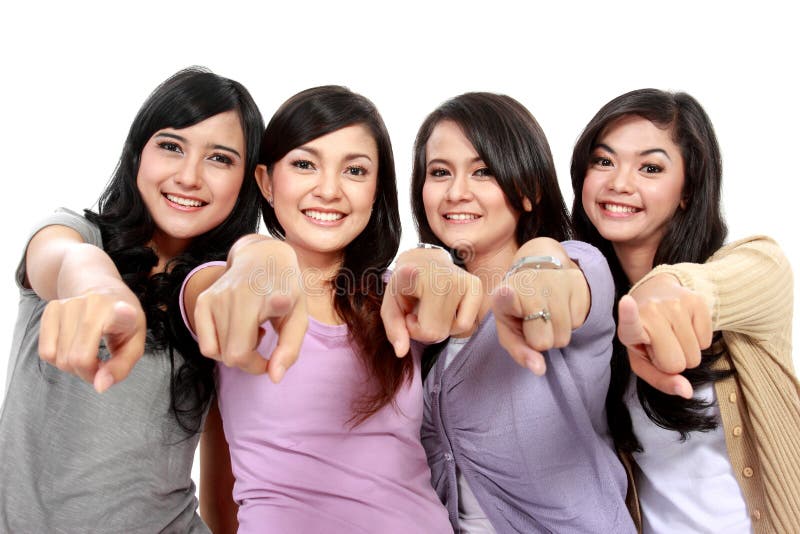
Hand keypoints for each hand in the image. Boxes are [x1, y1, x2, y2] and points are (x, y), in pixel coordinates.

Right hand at [38, 288, 145, 392]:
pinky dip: (58, 359)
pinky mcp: (51, 308)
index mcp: (123, 312)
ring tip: (88, 354)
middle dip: (88, 373)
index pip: (121, 313)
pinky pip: (46, 352)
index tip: (123, 310)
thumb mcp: (134, 346)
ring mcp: (69, 304)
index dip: (122, 314)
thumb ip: (120, 368)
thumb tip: (99, 386)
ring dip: (73, 367)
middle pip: (78, 359)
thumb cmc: (123, 324)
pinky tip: (72, 348)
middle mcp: (94, 304)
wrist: (104, 291)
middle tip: (100, 365)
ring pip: (59, 359)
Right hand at [193, 239, 306, 382]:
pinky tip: (235, 330)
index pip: (277, 301)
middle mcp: (243, 294)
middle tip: (263, 349)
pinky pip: (206, 347)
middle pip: (235, 356)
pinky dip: (220, 348)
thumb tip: (274, 378)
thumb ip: (290, 349)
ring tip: (250, 330)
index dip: (279, 304)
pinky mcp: (203, 301)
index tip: (281, 302)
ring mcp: (218, 297)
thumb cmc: (284, 293)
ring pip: (219, 354)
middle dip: (251, 364)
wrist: (262, 258)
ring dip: (237, 353)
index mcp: (276, 294)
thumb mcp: (298, 318)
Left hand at [381, 248, 481, 356]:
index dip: (413, 299)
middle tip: (417, 313)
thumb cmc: (406, 286)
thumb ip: (394, 329)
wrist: (425, 261)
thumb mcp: (391, 305)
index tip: (411, 276)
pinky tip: (445, 310)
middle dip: (423, 331)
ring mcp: (461, 279)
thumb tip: (401, 352)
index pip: (414, 294)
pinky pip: (466, 325)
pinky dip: (454, 325)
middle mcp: (441, 275)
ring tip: (431, 309)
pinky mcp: (476, 285)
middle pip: (434, 332)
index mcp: (413, 275)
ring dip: (438, 327)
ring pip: (450, 330)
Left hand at [492, 238, 589, 374]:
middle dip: (541, 339)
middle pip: (543, 342)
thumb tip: (540, 369)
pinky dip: (570, 321)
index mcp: (504, 294)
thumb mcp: (509, 329)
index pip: (506, 298)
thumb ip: (519, 352)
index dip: (507, 299)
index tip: (507, 294)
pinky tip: (560, 306)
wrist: (539, 269)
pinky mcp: (577, 281)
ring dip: (556, 333)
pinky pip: (579, 323)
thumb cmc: (519, 308)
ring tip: (547, 314)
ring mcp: (555, 280)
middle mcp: (530, 283)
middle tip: (535, 322)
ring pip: (563, 338)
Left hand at [619, 274, 711, 398]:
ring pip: (694, 356)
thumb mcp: (644, 362)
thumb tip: (686, 391)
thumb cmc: (647, 337)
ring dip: (687, 352)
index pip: (630, 323)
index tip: (626, 303)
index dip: (629, 315)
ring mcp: (675, 304)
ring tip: (673, 334)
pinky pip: (707, 343)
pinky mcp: (696, 301)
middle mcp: (651, 311)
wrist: (657, 294)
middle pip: (676, 364)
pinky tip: (685, 327)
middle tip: (663, 345)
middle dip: (674, 362)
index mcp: (630, 329)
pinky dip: (698, 341)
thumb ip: (661, 381)